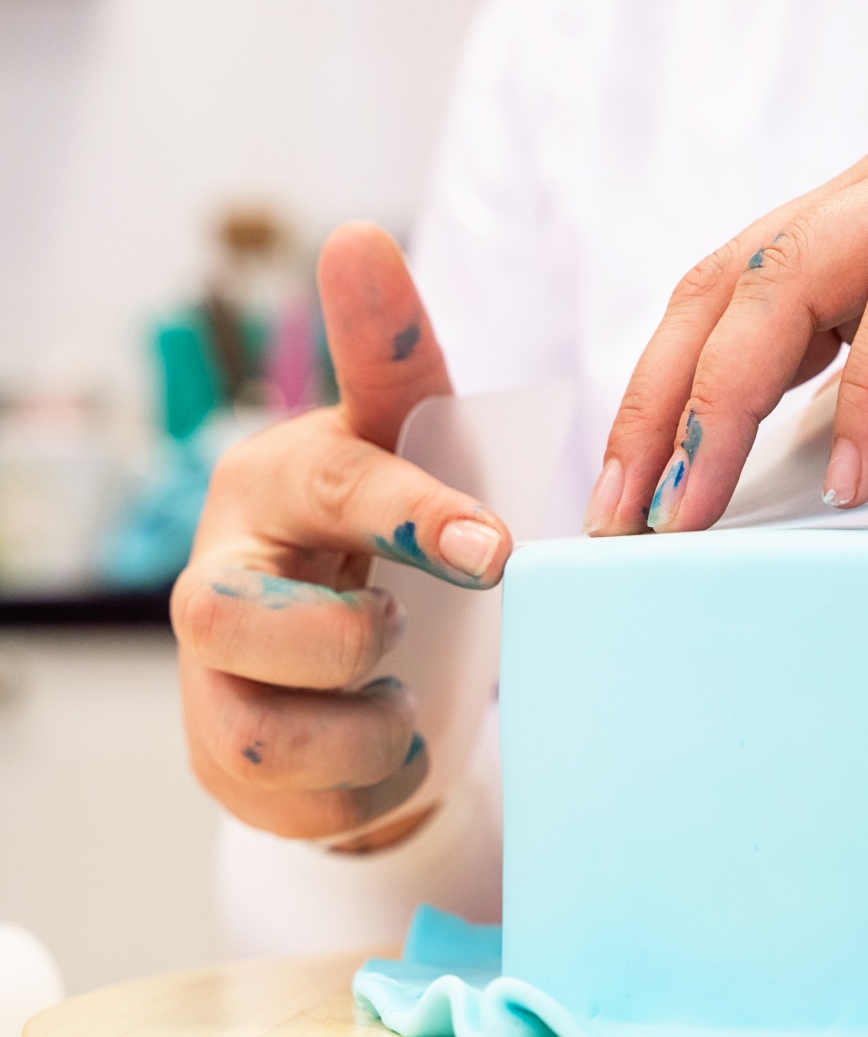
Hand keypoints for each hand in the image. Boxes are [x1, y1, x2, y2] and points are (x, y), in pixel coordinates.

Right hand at [171, 223, 511, 852]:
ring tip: (394, 693)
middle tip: (399, 633)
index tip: (493, 549)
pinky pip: (306, 799)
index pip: (338, 484)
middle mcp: (218, 570)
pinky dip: (373, 779)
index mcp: (281, 479)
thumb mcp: (413, 448)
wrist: (354, 664)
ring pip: (273, 729)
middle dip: (346, 641)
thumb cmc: (388, 536)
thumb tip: (357, 237)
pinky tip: (379, 739)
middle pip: (240, 619)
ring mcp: (206, 671)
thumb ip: (398, 362)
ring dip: (371, 726)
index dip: (415, 515)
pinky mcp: (216, 753)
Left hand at [584, 126, 867, 533]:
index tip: (622, 506)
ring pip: (790, 278)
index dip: (655, 403)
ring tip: (699, 513)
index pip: (714, 307)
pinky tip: (855, 476)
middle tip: (630, 523)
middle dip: (660, 412)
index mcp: (855, 227)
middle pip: (722, 290)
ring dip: (726, 403)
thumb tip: (775, 494)